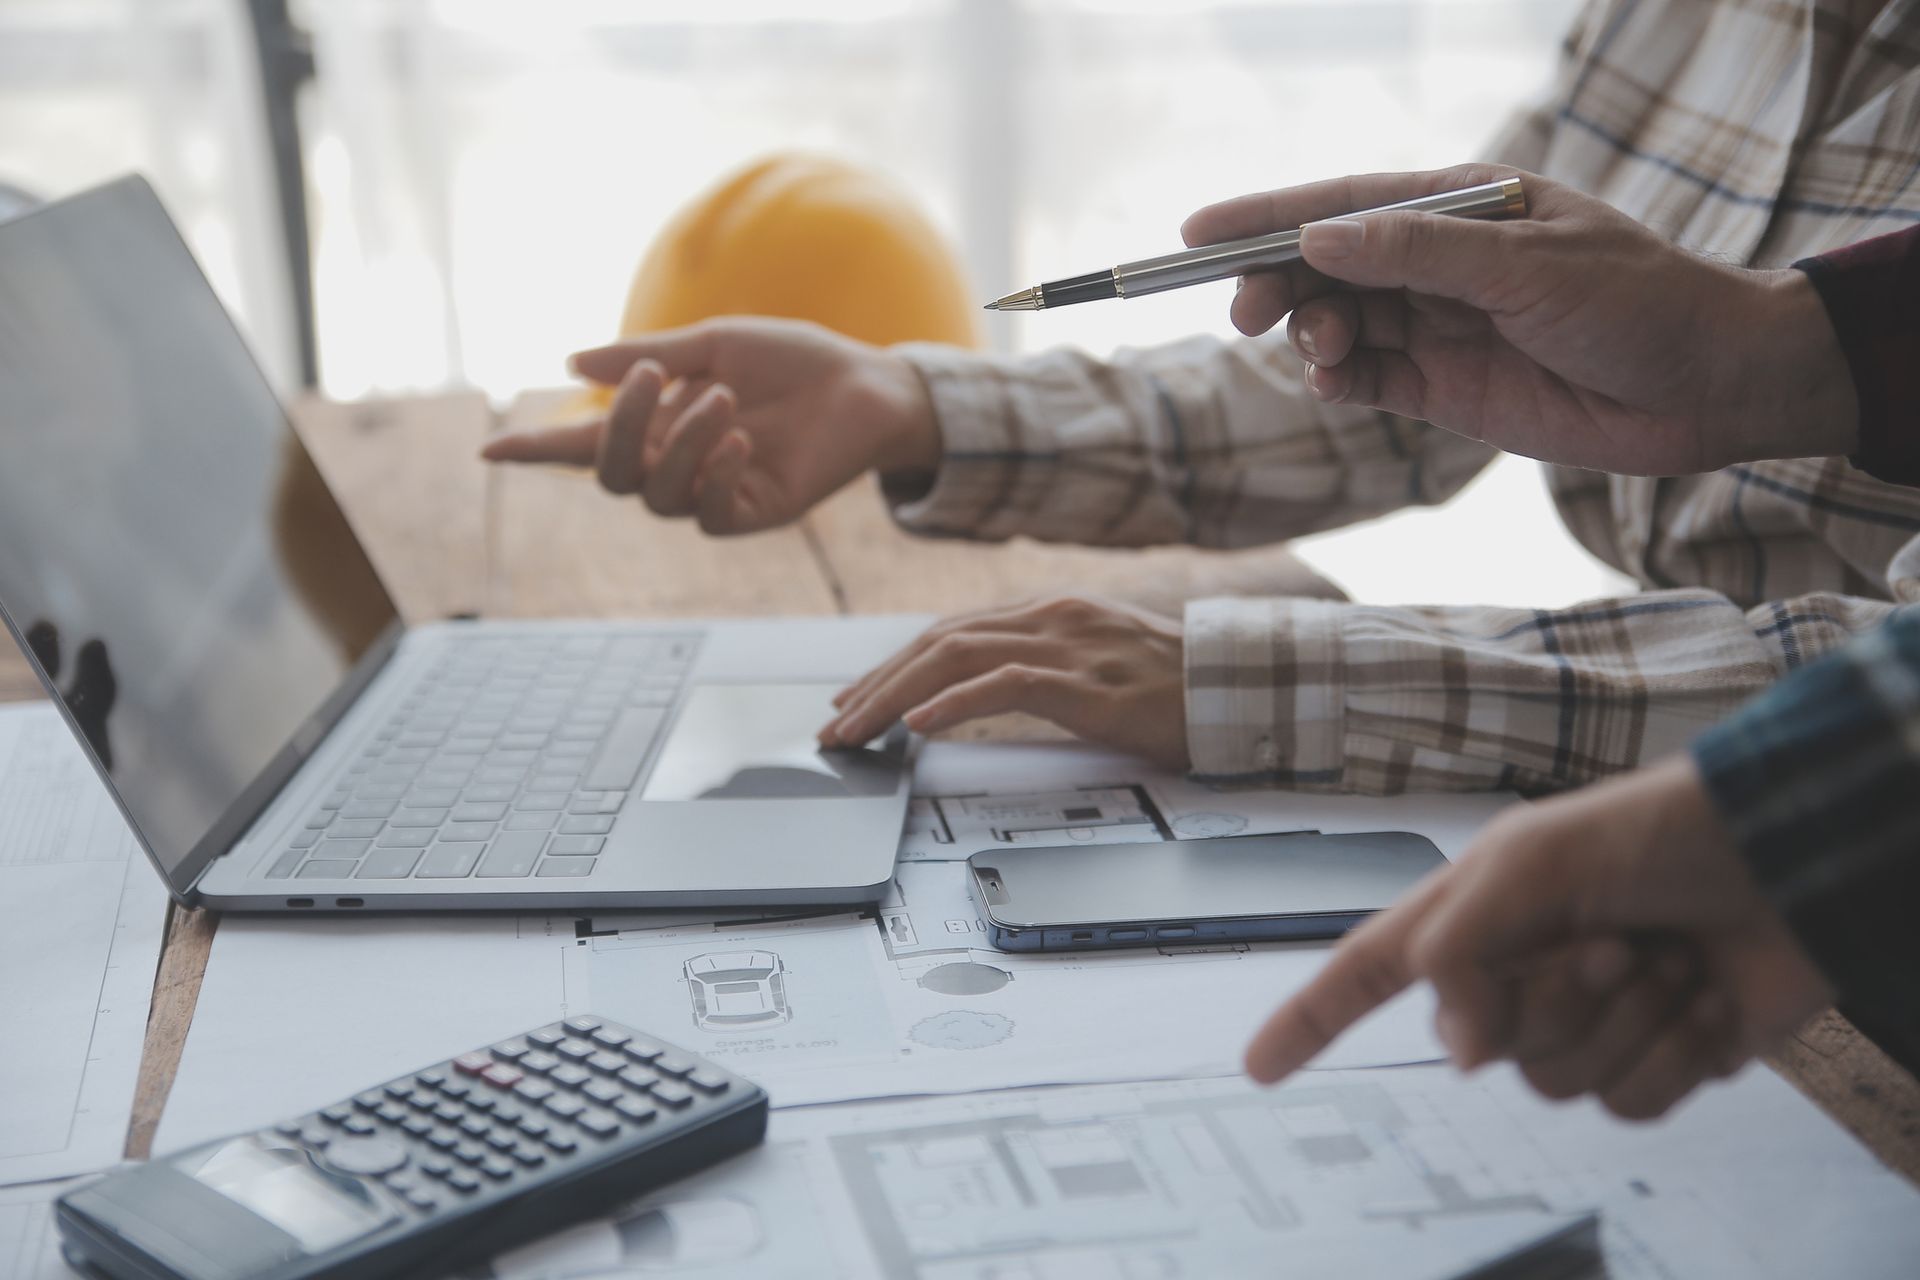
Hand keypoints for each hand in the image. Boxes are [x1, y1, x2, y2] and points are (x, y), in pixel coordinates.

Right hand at [481, 318, 939, 533]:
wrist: (864, 383)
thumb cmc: (792, 360)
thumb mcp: (715, 344)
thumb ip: (648, 356)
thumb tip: (571, 364)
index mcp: (659, 424)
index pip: (585, 446)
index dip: (536, 449)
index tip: (487, 448)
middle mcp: (677, 464)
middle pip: (613, 475)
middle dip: (622, 426)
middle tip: (656, 376)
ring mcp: (713, 493)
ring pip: (658, 495)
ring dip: (681, 443)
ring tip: (724, 399)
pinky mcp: (754, 512)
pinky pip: (709, 514)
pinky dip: (713, 475)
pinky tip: (737, 441)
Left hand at [818, 596, 1188, 771]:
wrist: (1241, 687)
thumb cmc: (1173, 687)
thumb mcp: (1095, 664)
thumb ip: (1041, 666)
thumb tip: (976, 695)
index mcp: (1050, 612)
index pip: (950, 632)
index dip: (893, 665)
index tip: (855, 698)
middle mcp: (1051, 617)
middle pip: (940, 640)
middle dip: (877, 684)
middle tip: (836, 723)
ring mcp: (1070, 646)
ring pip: (958, 656)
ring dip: (895, 696)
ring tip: (858, 729)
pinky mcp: (1088, 683)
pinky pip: (1007, 685)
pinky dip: (956, 703)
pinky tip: (921, 724)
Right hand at [1181, 164, 1857, 474]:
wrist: (1707, 389)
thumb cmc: (1636, 302)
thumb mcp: (1527, 264)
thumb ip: (1419, 251)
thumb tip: (1320, 236)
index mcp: (1461, 204)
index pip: (1343, 202)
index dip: (1265, 216)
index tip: (1195, 234)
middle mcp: (1438, 261)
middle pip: (1324, 263)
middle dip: (1275, 282)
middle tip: (1243, 313)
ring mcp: (1436, 325)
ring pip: (1337, 322)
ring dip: (1311, 334)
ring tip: (1324, 351)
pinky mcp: (1443, 388)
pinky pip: (1365, 376)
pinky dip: (1337, 378)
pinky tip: (1335, 382)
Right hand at [1243, 755, 1833, 1119]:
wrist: (1792, 858)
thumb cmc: (1658, 830)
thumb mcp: (1528, 861)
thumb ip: (1460, 951)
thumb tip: (1458, 1053)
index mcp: (1470, 914)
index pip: (1365, 973)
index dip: (1308, 1020)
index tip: (1258, 1065)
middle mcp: (1518, 972)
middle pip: (1485, 1048)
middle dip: (1561, 999)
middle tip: (1614, 940)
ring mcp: (1586, 1019)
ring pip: (1561, 1085)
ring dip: (1628, 1023)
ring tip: (1666, 959)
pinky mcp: (1654, 1056)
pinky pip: (1631, 1105)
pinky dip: (1676, 1053)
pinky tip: (1702, 998)